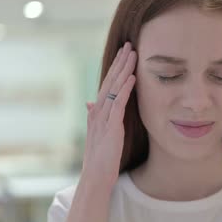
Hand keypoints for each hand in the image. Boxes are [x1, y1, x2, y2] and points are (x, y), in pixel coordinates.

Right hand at [82, 42, 136, 186]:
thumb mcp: (99, 134)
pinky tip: (132, 78)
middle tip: (129, 44)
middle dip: (120, 63)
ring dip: (123, 70)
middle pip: (110, 82)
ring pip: (114, 89)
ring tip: (133, 54)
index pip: (108, 85)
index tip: (125, 54)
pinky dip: (125, 90)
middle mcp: (98, 112)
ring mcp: (103, 119)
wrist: (96, 177)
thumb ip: (96, 117)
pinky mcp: (111, 127)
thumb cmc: (100, 158)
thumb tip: (89, 102)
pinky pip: (118, 104)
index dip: (116, 69)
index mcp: (97, 112)